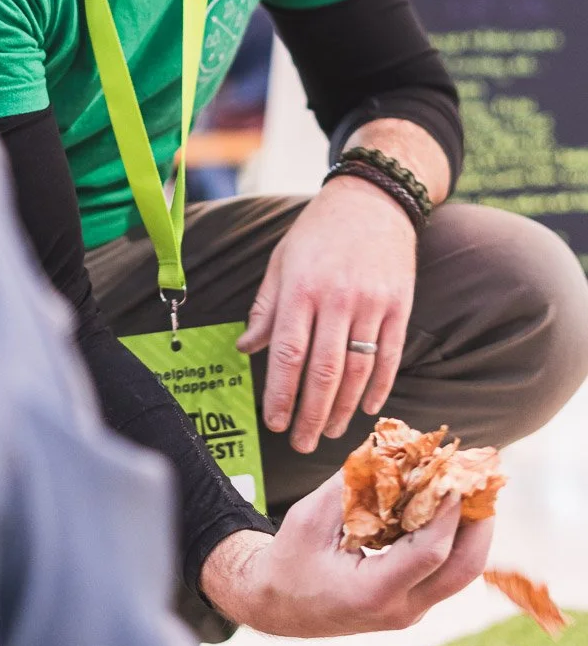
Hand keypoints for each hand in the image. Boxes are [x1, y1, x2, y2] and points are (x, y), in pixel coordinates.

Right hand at [199, 474, 493, 636]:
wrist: (277, 607)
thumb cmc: (289, 561)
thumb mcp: (310, 518)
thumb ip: (350, 485)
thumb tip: (385, 448)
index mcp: (372, 593)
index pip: (429, 553)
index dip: (449, 512)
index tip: (455, 475)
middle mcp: (400, 610)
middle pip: (463, 570)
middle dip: (480, 522)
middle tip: (479, 480)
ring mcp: (410, 611)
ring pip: (461, 573)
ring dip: (473, 530)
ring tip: (471, 487)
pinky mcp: (413, 604)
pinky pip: (446, 571)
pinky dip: (454, 538)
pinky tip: (449, 506)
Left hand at [238, 174, 416, 451]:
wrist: (372, 202)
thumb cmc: (317, 234)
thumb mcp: (282, 263)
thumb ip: (266, 308)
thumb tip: (246, 348)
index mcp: (300, 289)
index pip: (287, 354)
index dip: (281, 394)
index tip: (275, 423)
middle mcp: (336, 299)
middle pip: (324, 371)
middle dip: (311, 414)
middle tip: (301, 444)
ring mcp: (372, 303)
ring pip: (359, 370)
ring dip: (343, 408)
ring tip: (329, 432)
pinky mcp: (399, 305)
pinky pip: (390, 355)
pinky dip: (380, 387)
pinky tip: (367, 408)